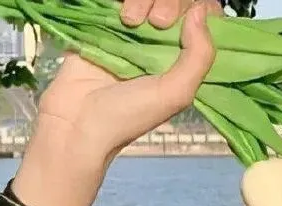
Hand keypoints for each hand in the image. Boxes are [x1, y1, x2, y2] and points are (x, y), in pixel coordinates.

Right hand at [34, 0, 220, 166]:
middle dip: (170, 2)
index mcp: (184, 62)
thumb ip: (199, 57)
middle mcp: (162, 44)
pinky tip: (121, 14)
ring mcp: (133, 32)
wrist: (77, 118)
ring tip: (130, 19)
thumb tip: (202, 11)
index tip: (188, 20)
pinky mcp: (104, 23)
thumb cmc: (129, 114)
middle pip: (177, 2)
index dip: (200, 11)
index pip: (204, 21)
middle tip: (157, 21)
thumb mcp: (175, 93)